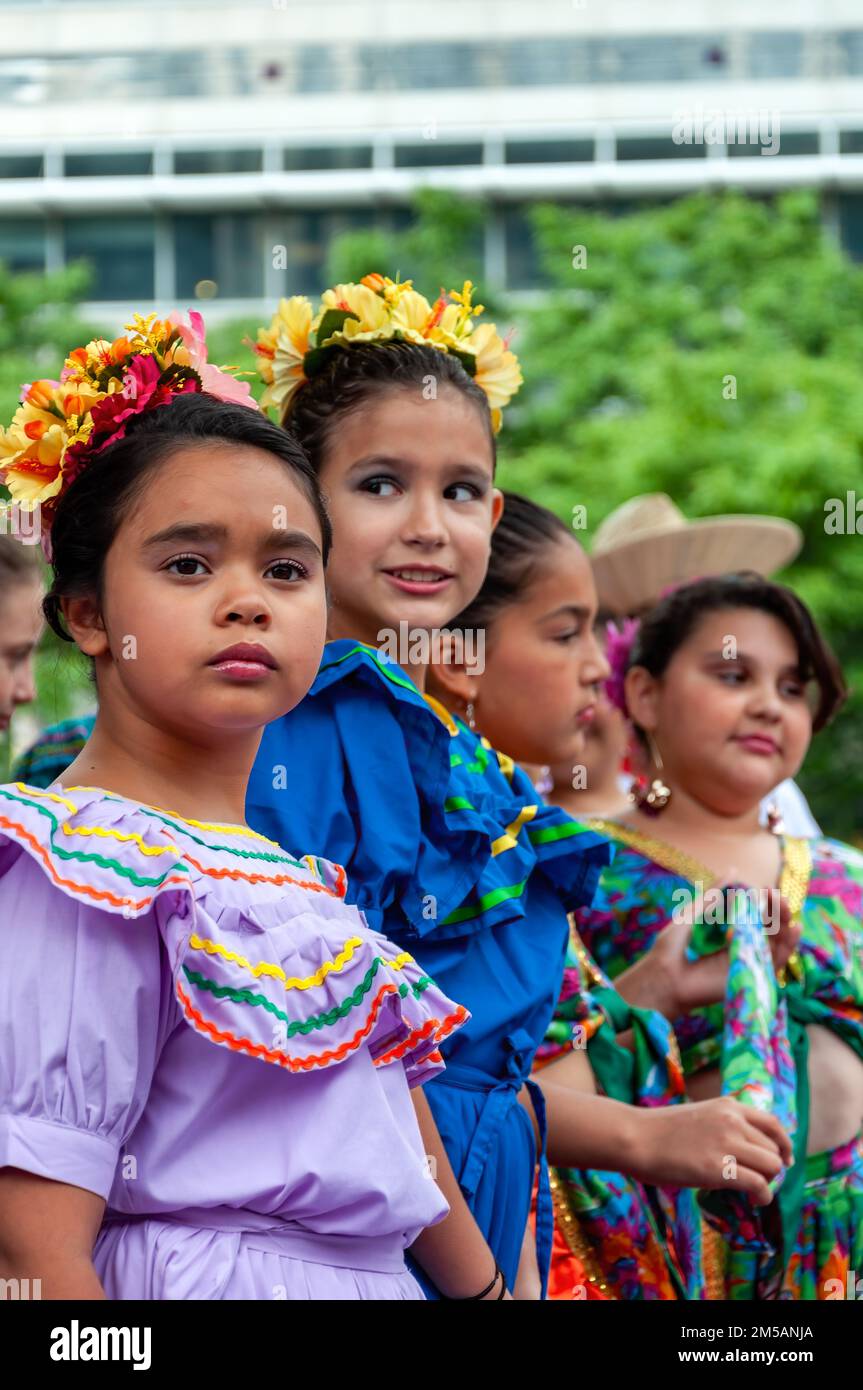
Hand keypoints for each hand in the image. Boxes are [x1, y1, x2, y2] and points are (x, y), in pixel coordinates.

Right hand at [626, 1097, 791, 1204]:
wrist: (636, 1137)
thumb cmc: (660, 1130)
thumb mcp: (700, 1115)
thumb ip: (724, 1125)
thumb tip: (746, 1148)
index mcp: (728, 1106)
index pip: (773, 1123)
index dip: (784, 1144)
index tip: (784, 1159)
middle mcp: (733, 1121)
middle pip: (774, 1149)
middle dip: (772, 1168)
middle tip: (759, 1180)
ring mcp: (726, 1143)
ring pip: (771, 1166)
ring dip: (768, 1182)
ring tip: (755, 1192)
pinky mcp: (719, 1169)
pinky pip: (759, 1185)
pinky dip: (763, 1197)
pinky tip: (755, 1201)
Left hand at [628, 886, 802, 1018]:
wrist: (661, 976)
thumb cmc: (670, 948)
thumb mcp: (693, 914)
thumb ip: (713, 896)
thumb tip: (732, 870)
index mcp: (731, 939)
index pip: (757, 920)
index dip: (765, 905)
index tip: (766, 888)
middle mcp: (743, 953)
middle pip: (771, 933)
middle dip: (778, 913)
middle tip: (777, 895)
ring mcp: (747, 967)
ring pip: (778, 947)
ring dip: (786, 927)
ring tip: (786, 907)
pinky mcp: (750, 980)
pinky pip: (775, 965)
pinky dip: (788, 948)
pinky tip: (794, 929)